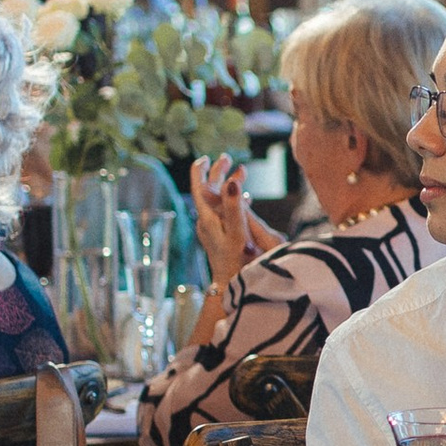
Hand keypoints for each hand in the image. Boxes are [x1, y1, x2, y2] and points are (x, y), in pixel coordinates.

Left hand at [190, 155, 277, 290]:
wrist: (233, 288)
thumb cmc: (237, 263)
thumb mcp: (238, 233)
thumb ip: (234, 207)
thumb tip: (230, 181)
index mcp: (209, 219)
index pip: (199, 189)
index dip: (200, 172)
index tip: (206, 158)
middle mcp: (208, 223)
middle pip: (209, 192)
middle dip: (218, 174)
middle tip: (228, 158)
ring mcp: (214, 231)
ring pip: (219, 201)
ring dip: (229, 186)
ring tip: (242, 171)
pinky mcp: (222, 238)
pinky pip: (226, 213)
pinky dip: (235, 202)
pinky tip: (246, 200)